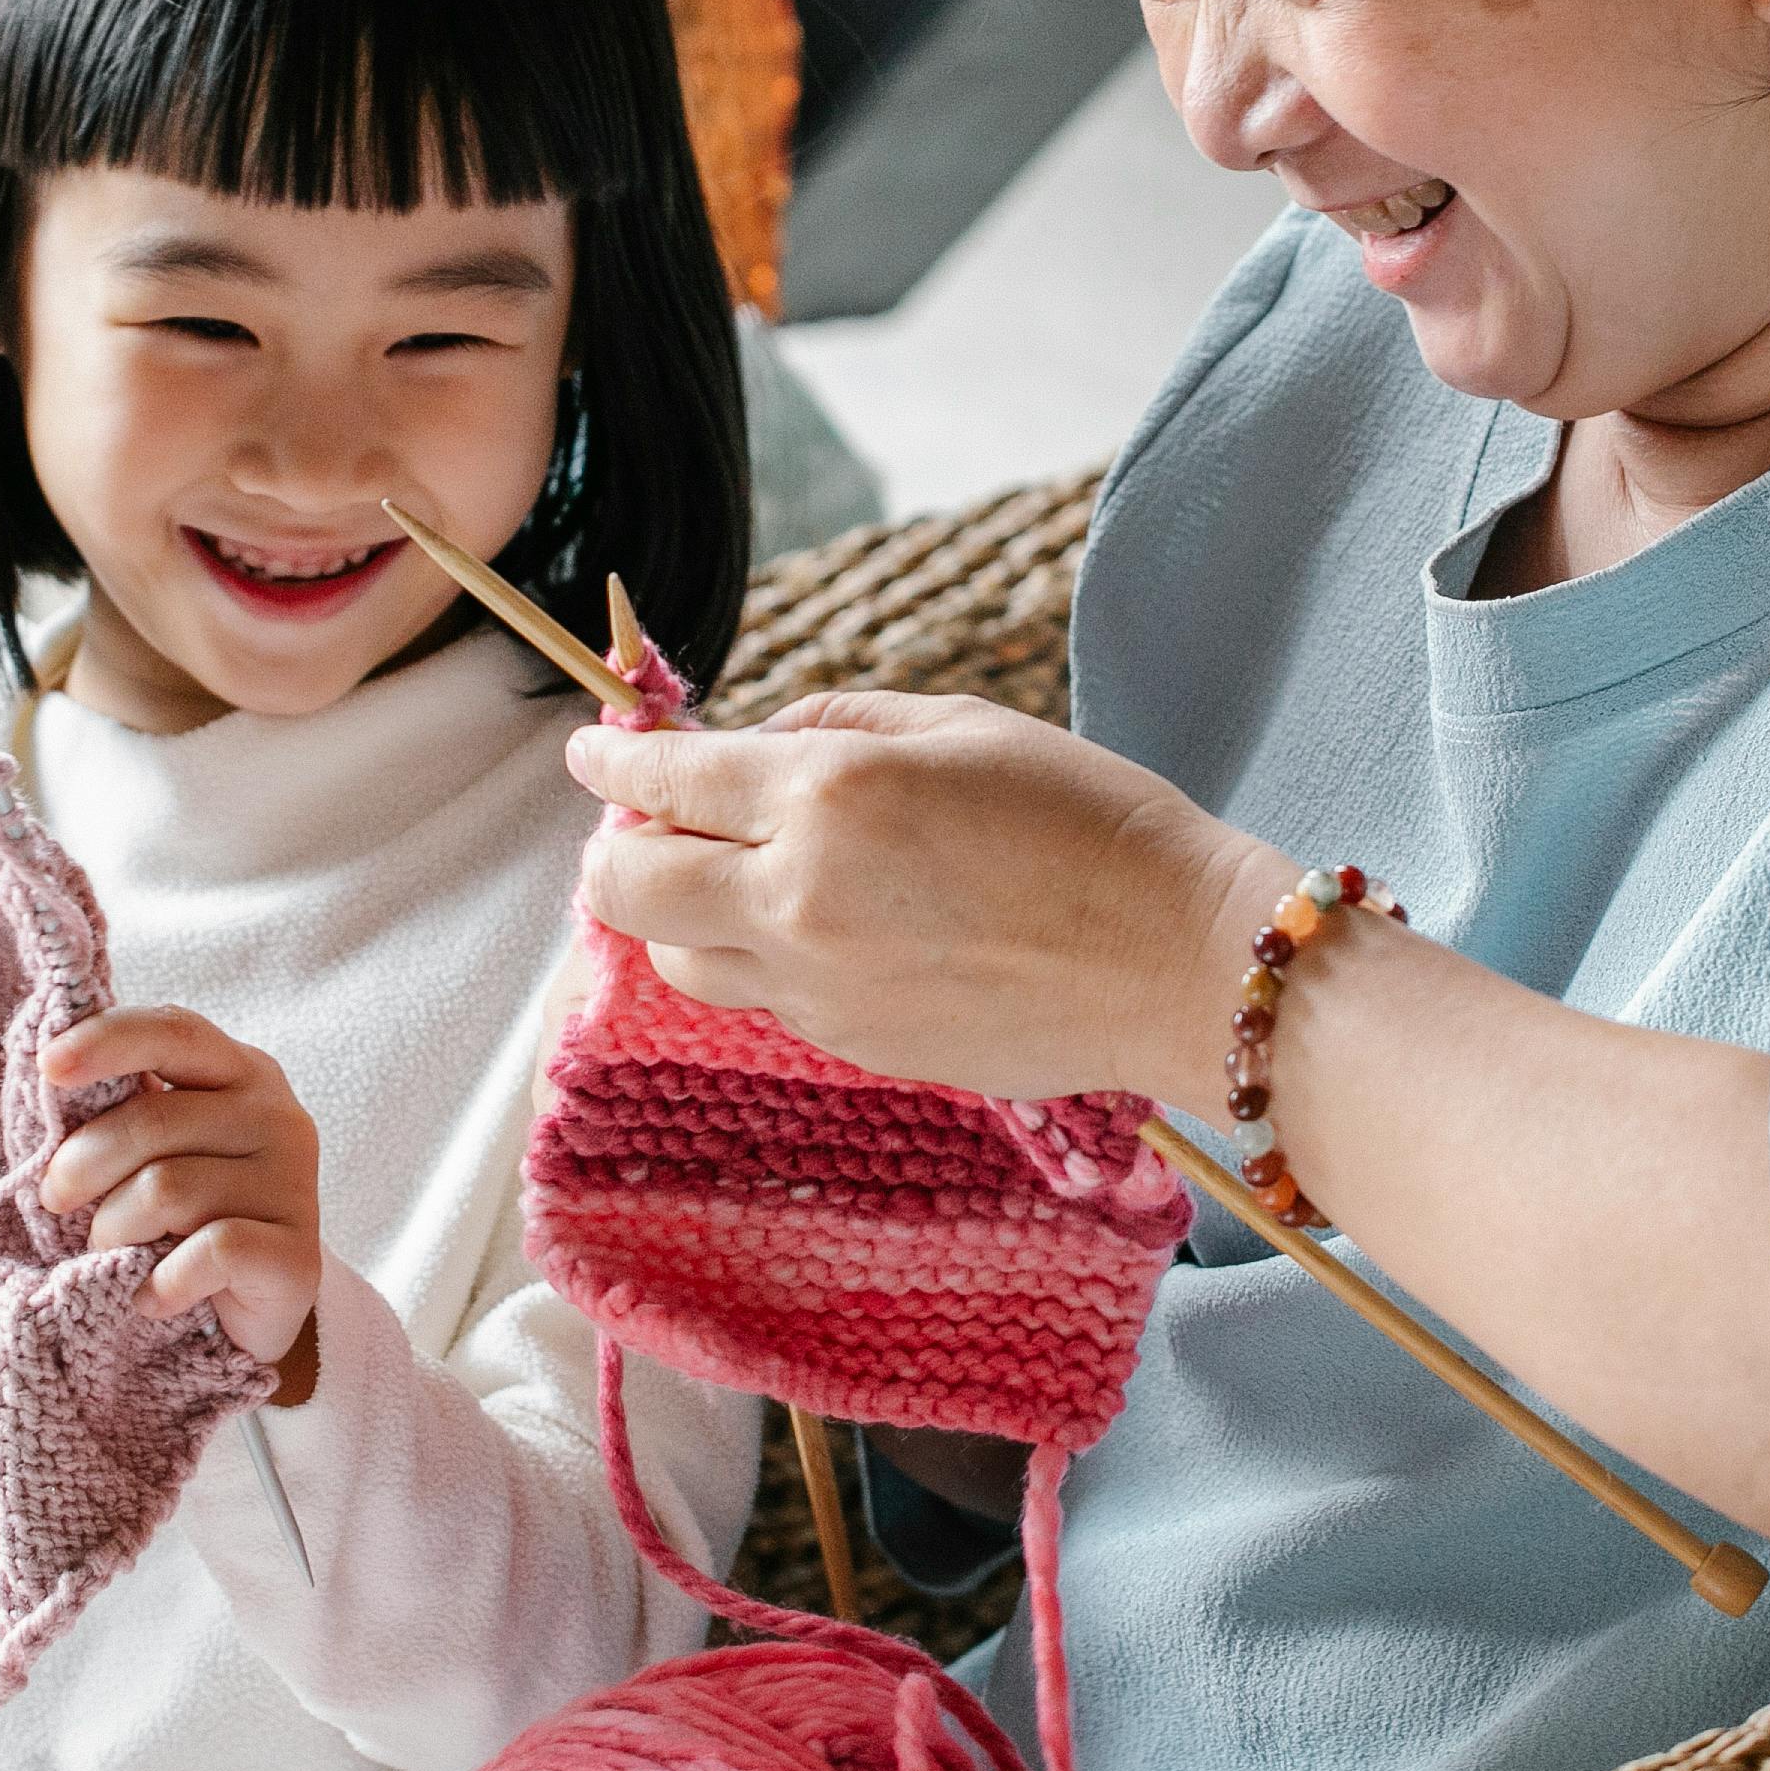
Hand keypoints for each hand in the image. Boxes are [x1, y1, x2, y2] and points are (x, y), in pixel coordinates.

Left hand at [39, 1007, 324, 1367]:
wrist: (252, 1310)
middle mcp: (276, 1115)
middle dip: (81, 1166)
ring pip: (167, 1190)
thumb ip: (119, 1106)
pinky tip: (152, 1296)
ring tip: (113, 1252)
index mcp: (239, 1071)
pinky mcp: (296, 1255)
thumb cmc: (183, 1217)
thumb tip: (48, 1068)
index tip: (48, 1066)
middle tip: (57, 1201)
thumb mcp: (152, 1149)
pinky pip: (208, 1253)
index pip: (174, 1031)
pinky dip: (161, 1282)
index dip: (107, 1041)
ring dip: (113, 1230)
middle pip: (152, 1121)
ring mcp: (294, 1184)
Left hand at [561, 692, 1287, 1107]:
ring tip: (723, 879)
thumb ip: (838, 724)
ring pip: (676, 959)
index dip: (611, 758)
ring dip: (675, 915)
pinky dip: (751, 959)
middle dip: (614, 848)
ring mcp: (818, 987)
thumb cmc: (1090, 821)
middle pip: (627, 888)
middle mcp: (798, 897)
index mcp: (826, 795)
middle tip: (643, 822)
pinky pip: (757, 1000)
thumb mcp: (962, 725)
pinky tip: (808, 928)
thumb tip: (760, 742)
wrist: (1177, 963)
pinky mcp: (851, 1046)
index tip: (592, 744)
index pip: (664, 780)